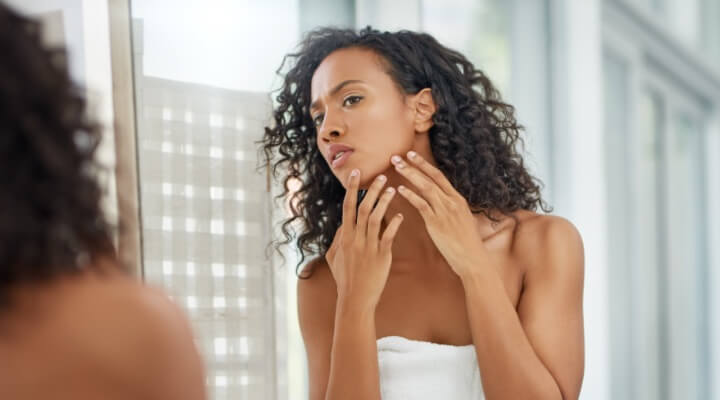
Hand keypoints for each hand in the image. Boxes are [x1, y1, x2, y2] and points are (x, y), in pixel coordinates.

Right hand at [325, 169, 404, 309]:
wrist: (355, 299)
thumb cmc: (344, 279)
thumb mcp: (333, 258)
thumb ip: (337, 239)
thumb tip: (342, 225)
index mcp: (344, 237)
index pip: (347, 207)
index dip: (352, 189)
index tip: (356, 174)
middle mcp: (355, 239)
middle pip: (363, 208)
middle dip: (372, 190)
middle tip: (382, 176)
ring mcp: (368, 247)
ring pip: (376, 218)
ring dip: (384, 202)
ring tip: (393, 189)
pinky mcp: (381, 256)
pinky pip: (389, 236)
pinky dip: (395, 224)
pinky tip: (401, 215)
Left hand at [390, 151, 488, 277]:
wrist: (473, 259)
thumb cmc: (466, 242)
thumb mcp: (461, 219)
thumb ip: (450, 208)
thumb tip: (440, 201)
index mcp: (458, 199)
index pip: (439, 176)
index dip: (424, 164)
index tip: (411, 155)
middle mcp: (452, 202)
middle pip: (430, 178)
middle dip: (413, 165)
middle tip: (397, 156)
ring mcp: (445, 211)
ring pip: (425, 187)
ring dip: (410, 175)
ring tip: (396, 167)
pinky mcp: (437, 223)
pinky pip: (422, 205)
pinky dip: (411, 195)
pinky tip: (400, 189)